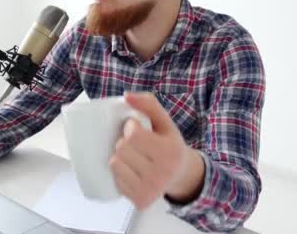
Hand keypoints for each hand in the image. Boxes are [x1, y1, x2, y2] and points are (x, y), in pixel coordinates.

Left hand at [109, 92, 205, 208]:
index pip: (133, 135)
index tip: (135, 127)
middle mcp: (160, 175)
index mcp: (169, 152)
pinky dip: (121, 172)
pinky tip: (133, 170)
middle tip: (135, 143)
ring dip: (120, 156)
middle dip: (124, 141)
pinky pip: (116, 179)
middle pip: (122, 148)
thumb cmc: (169, 145)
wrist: (181, 176)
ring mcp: (150, 191)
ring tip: (133, 156)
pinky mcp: (140, 201)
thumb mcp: (165, 122)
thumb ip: (148, 103)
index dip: (130, 127)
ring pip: (115, 164)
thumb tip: (126, 95)